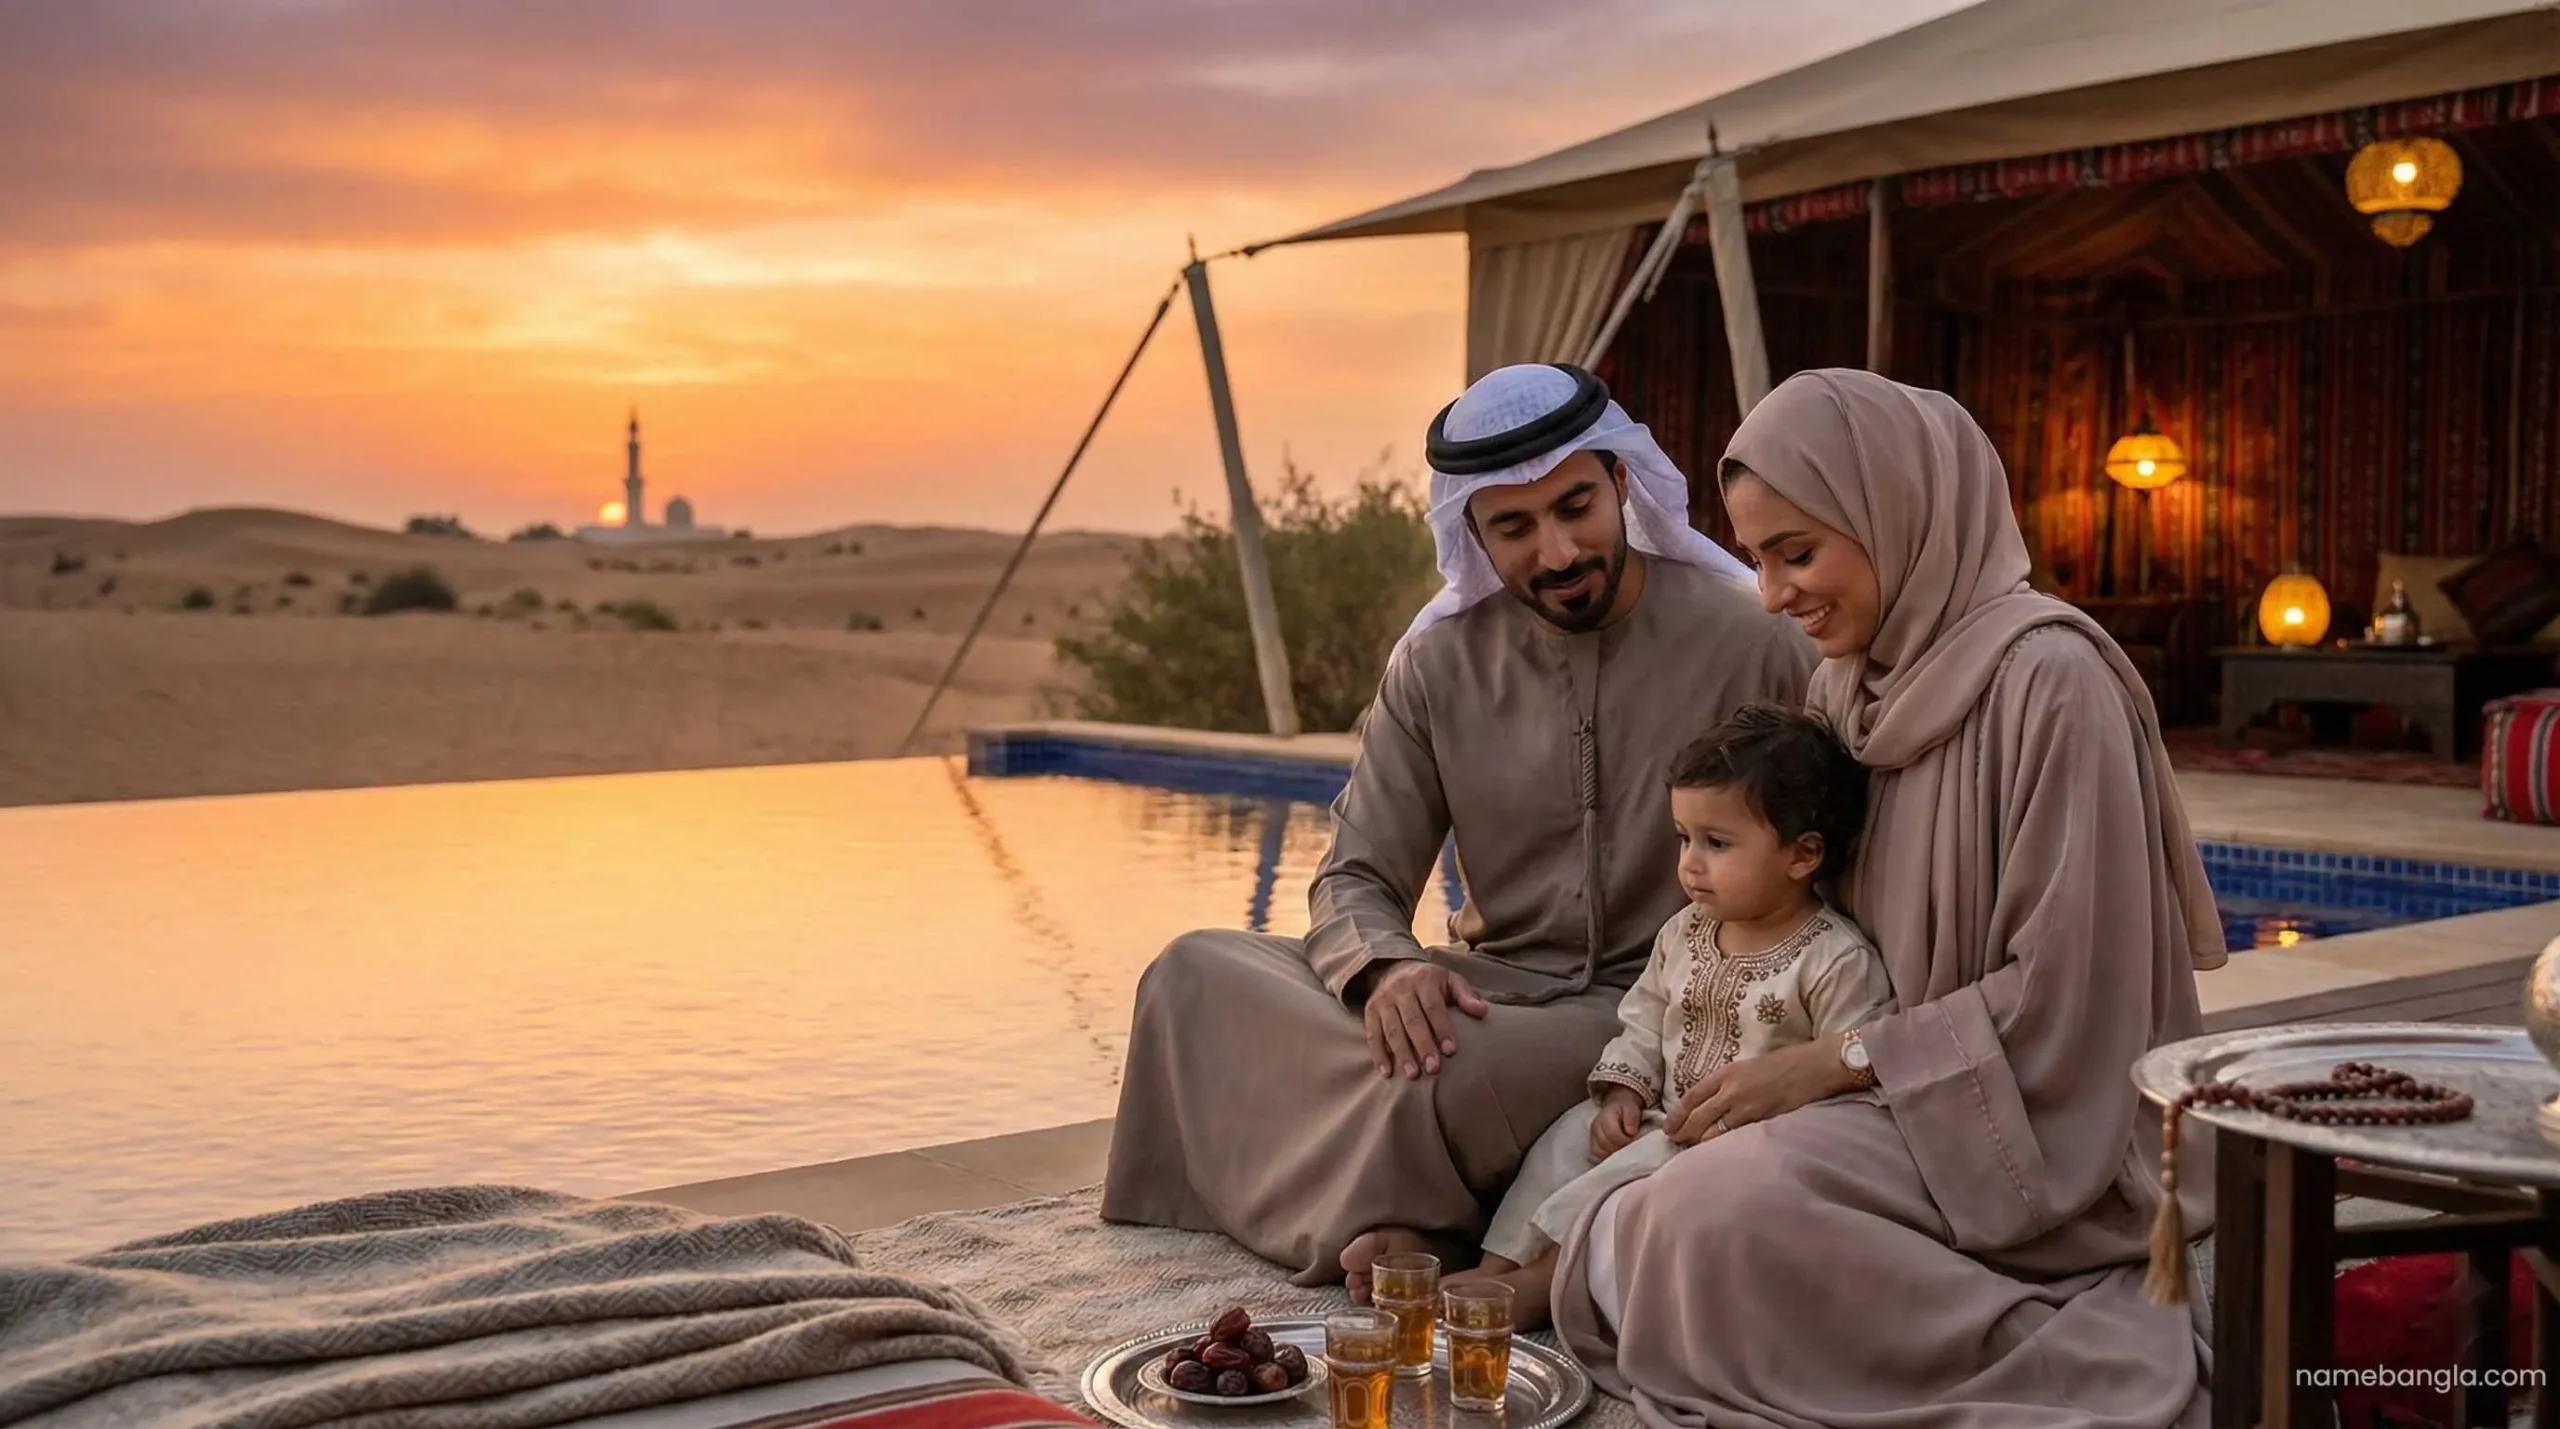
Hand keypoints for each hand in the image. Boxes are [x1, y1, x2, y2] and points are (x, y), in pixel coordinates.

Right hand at [1360, 961, 1487, 1078]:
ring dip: (1402, 1054)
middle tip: (1433, 1069)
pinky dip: (1379, 1055)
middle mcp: (1401, 989)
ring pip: (1392, 1030)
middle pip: (1412, 1020)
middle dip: (1423, 1046)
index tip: (1451, 1051)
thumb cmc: (1429, 981)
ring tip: (1413, 1075)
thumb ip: (1465, 995)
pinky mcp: (1369, 1011)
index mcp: (1424, 980)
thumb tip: (1482, 1011)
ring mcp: (1383, 1000)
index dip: (1442, 1029)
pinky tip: (1388, 1072)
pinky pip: (1372, 1035)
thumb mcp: (1449, 980)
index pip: (1433, 1007)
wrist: (1392, 968)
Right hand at [1588, 1086, 1645, 1159]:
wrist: (1618, 1110)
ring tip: (1623, 1152)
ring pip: (1599, 1152)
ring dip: (1613, 1155)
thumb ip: (1632, 1118)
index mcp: (1606, 1116)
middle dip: (1619, 1148)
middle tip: (1630, 1148)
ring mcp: (1592, 1136)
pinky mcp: (1592, 1144)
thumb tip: (1630, 1132)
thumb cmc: (1626, 1110)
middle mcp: (1596, 1126)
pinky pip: (1596, 1155)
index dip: (1625, 1140)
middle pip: (1605, 1144)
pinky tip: (1616, 1155)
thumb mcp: (1632, 1109)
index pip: (1613, 1133)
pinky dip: (1607, 1157)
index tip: (1634, 1141)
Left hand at [1665, 1036, 1853, 1144]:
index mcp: (1726, 1073)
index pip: (1691, 1097)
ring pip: (1712, 1132)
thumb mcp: (1750, 1067)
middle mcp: (1730, 1090)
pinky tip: (1718, 1156)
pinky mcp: (1761, 1121)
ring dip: (1700, 1143)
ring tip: (1692, 1154)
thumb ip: (1731, 1083)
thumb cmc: (1788, 1063)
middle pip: (1697, 1117)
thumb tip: (1716, 1103)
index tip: (1669, 1128)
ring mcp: (1745, 1106)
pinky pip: (1734, 1138)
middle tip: (1675, 1144)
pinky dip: (1723, 1147)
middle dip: (1683, 1132)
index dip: (1677, 1115)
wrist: (1815, 1066)